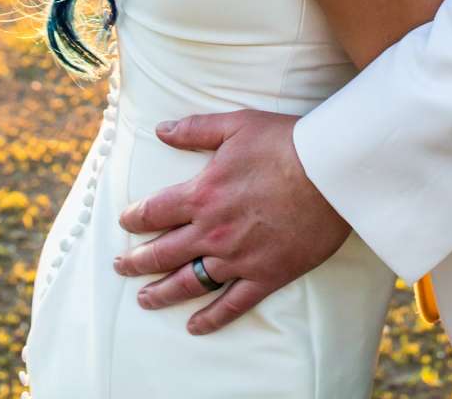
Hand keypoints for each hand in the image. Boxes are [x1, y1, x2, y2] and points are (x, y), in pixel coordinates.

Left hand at [112, 110, 349, 333]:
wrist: (331, 172)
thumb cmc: (285, 143)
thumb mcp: (236, 125)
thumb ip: (195, 129)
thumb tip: (160, 131)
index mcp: (202, 194)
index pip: (154, 211)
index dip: (134, 218)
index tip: (124, 223)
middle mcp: (213, 231)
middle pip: (163, 253)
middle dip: (137, 261)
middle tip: (120, 267)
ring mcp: (238, 258)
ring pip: (189, 283)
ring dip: (162, 293)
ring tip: (144, 299)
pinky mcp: (266, 276)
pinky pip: (232, 304)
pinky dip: (211, 318)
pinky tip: (195, 326)